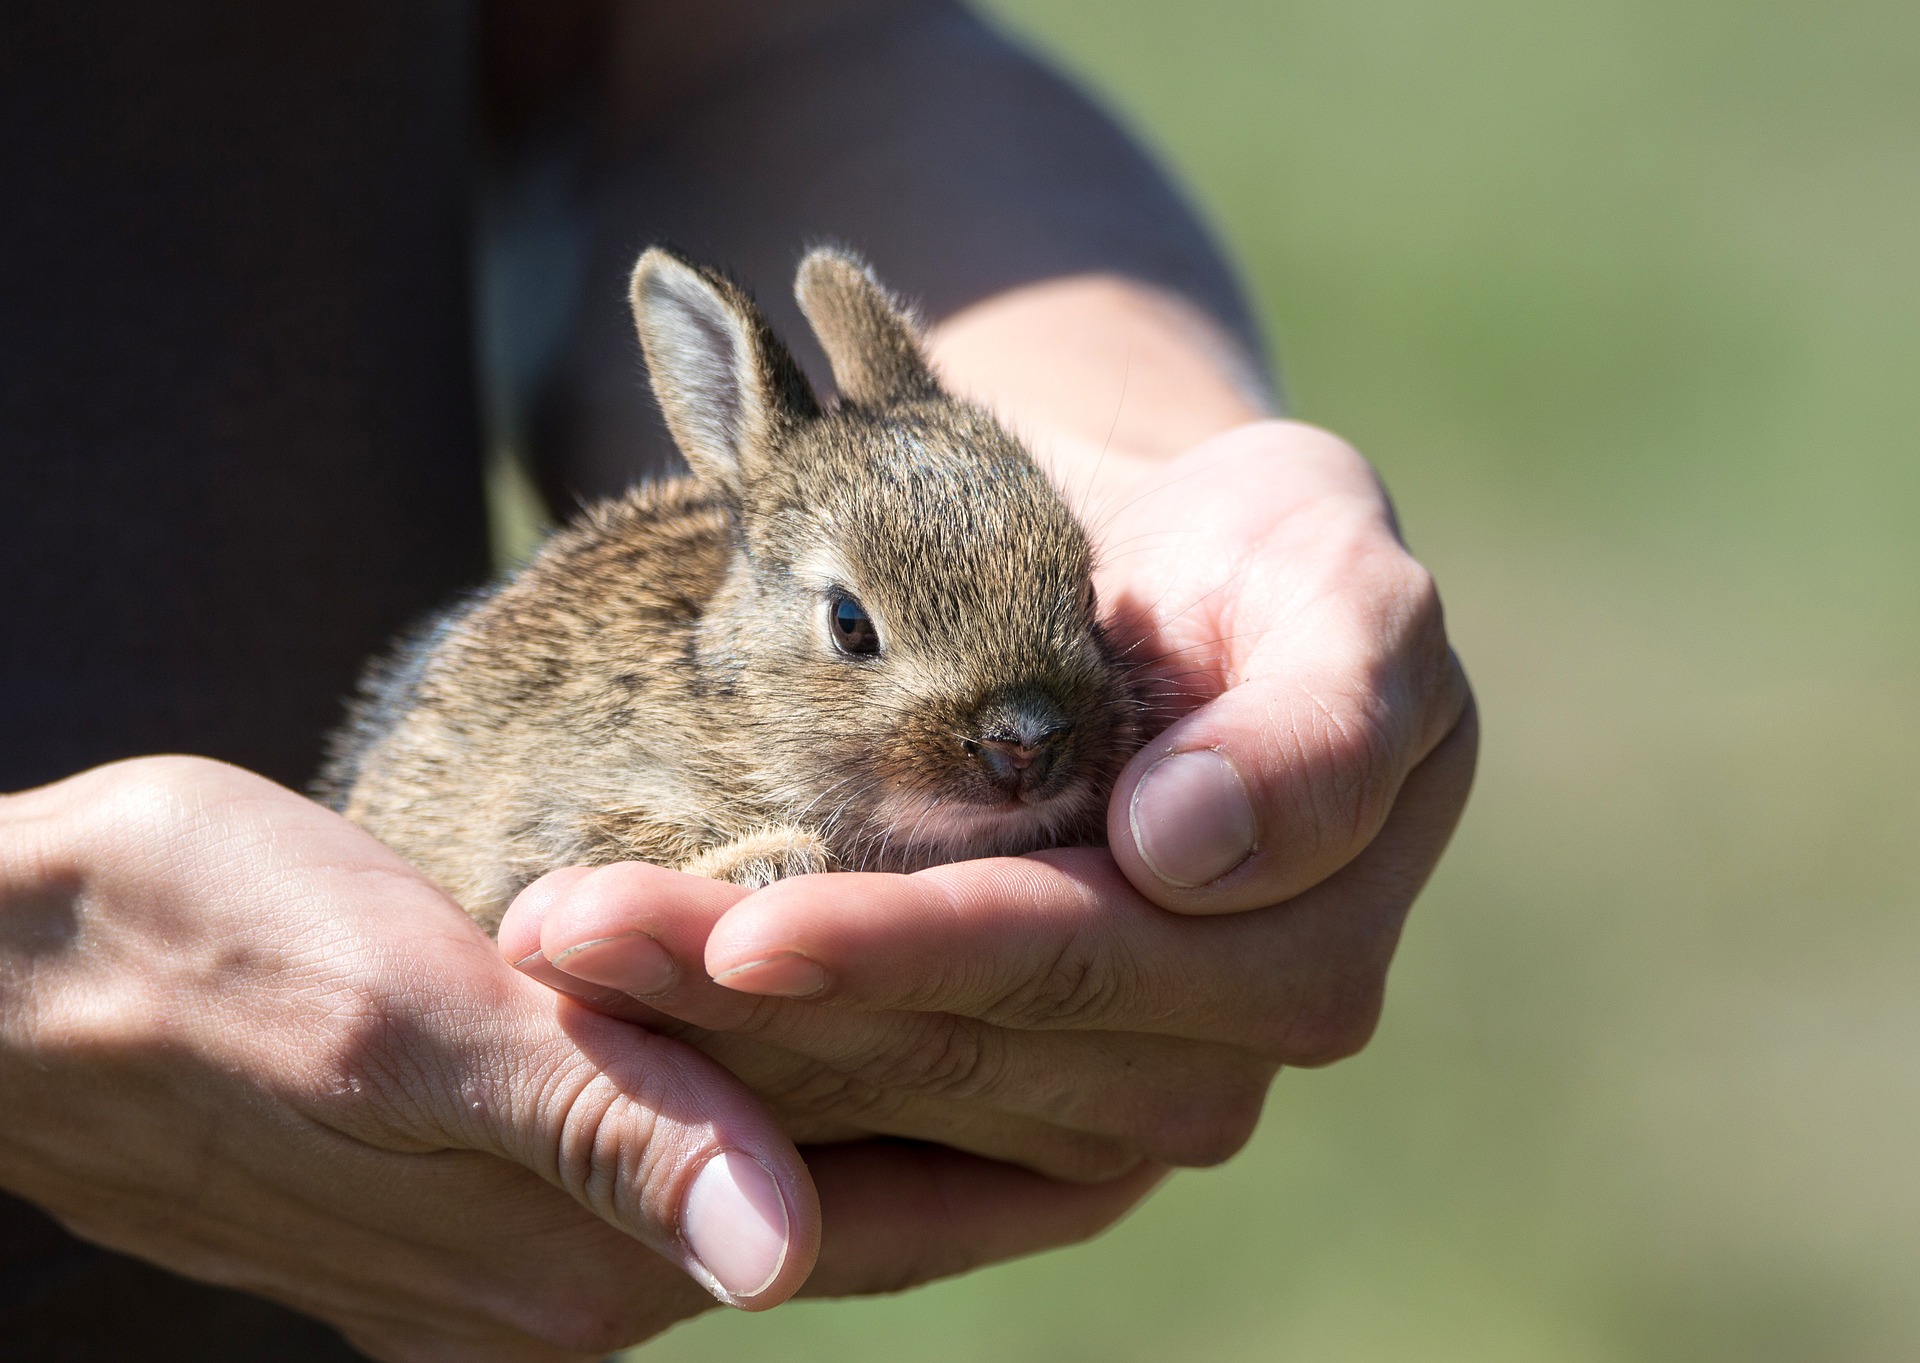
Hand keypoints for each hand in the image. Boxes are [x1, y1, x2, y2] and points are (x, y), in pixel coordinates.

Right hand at [0, 758, 1160, 1361]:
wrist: (12, 978)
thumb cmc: (192, 958)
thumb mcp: (400, 1027)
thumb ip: (600, 1137)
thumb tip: (780, 1259)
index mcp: (571, 1254)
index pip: (863, 1221)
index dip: (1021, 1160)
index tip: (1165, 1102)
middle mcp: (566, 1280)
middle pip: (841, 1209)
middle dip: (996, 1141)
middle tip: (1158, 1059)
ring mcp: (517, 1243)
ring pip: (773, 1179)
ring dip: (901, 1113)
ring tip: (1040, 1033)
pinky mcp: (475, 1185)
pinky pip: (684, 1150)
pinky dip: (789, 1093)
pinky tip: (835, 1032)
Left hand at [505, 419, 1473, 1181]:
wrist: (1195, 607)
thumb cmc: (1269, 571)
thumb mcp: (1344, 593)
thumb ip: (1318, 721)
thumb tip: (1180, 849)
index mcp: (1319, 927)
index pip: (1087, 953)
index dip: (918, 949)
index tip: (749, 935)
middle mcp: (1241, 1044)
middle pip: (974, 1043)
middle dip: (766, 1000)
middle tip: (569, 938)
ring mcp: (1148, 1090)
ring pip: (910, 1096)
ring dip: (723, 1046)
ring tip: (559, 963)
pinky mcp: (1057, 1108)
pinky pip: (894, 1130)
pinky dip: (754, 1094)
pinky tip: (622, 1044)